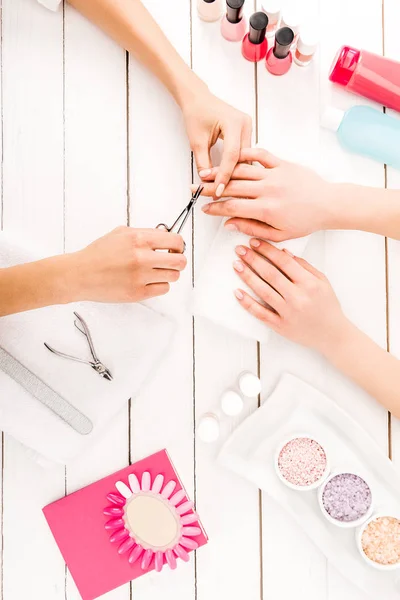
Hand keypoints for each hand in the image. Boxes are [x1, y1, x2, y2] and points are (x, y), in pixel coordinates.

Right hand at [70, 227, 185, 302]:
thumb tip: (166, 236)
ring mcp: (141, 277)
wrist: (80, 274)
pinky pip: (163, 289)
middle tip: (169, 261)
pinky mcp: (138, 293)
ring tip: (155, 272)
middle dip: (178, 261)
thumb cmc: (98, 254)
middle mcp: (142, 257)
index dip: (178, 245)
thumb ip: (145, 233)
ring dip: (168, 273)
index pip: (176, 241)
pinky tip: (147, 281)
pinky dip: (159, 285)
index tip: (174, 249)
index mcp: (139, 239)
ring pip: (173, 276)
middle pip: (180, 261)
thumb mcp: (121, 233)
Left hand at [182, 91, 251, 197]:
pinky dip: (236, 165)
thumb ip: (203, 163)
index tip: (218, 190)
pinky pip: (244, 153)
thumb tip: (208, 182)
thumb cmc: (196, 114)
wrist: (198, 99)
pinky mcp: (246, 132)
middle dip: (231, 176)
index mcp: (234, 122)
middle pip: (241, 158)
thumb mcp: (197, 141)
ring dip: (235, 172)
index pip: (232, 155)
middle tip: (222, 192)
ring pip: (245, 157)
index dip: (225, 175)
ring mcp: (248, 127)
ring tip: (226, 187)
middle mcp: (245, 123)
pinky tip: (231, 177)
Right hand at [196, 147, 334, 240]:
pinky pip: (261, 155)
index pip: (232, 206)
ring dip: (223, 170)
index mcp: (266, 209)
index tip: (205, 209)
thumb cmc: (305, 221)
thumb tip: (229, 224)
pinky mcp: (283, 163)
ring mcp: (276, 174)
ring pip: (242, 169)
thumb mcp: (278, 233)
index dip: (215, 208)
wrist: (328, 204)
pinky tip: (234, 155)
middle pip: (232, 186)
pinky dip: (246, 153)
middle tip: (198, 190)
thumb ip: (252, 229)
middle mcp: (269, 189)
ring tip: (208, 172)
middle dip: (212, 188)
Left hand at [232, 239, 349, 354]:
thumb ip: (304, 266)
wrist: (332, 334)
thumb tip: (283, 251)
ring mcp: (287, 312)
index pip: (284, 262)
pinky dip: (247, 303)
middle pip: (270, 274)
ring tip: (236, 265)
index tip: (255, 243)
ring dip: (247, 276)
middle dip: (253, 259)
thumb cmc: (327, 306)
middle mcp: (298, 297)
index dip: (267, 250)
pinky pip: (260, 313)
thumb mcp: (322, 281)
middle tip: (240, 250)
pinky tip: (237, 292)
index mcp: (309, 284)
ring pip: (263, 291)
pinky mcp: (280, 326)